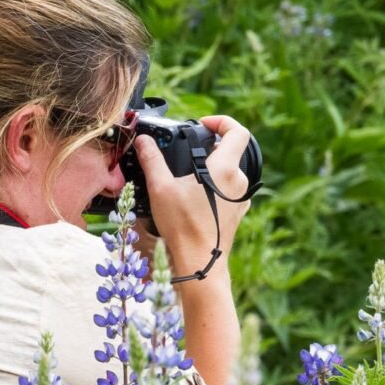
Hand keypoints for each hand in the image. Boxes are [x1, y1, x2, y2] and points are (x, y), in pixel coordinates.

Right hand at [132, 115, 252, 276]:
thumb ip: (152, 159)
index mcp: (225, 169)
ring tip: (189, 174)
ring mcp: (241, 199)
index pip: (238, 131)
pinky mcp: (237, 213)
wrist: (200, 263)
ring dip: (213, 167)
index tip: (203, 125)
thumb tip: (143, 141)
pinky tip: (195, 195)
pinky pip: (230, 189)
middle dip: (211, 145)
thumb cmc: (182, 226)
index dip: (222, 122)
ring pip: (230, 171)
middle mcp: (239, 181)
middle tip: (190, 148)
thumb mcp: (161, 188)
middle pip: (233, 151)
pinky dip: (215, 185)